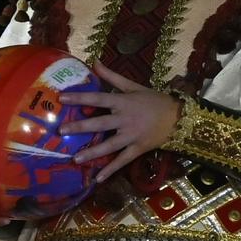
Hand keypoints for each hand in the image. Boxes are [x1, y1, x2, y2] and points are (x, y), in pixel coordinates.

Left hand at [62, 63, 180, 183]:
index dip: (80, 98)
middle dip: (80, 127)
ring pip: (109, 145)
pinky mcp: (138, 149)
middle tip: (61, 130)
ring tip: (75, 158)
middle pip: (100, 124)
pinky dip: (111, 170)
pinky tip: (98, 179)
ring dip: (92, 152)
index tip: (61, 98)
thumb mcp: (134, 86)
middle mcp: (125, 120)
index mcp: (123, 102)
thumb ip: (112, 76)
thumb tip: (94, 61)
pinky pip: (123, 160)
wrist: (179, 118)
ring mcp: (132, 136)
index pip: (98, 98)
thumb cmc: (155, 100)